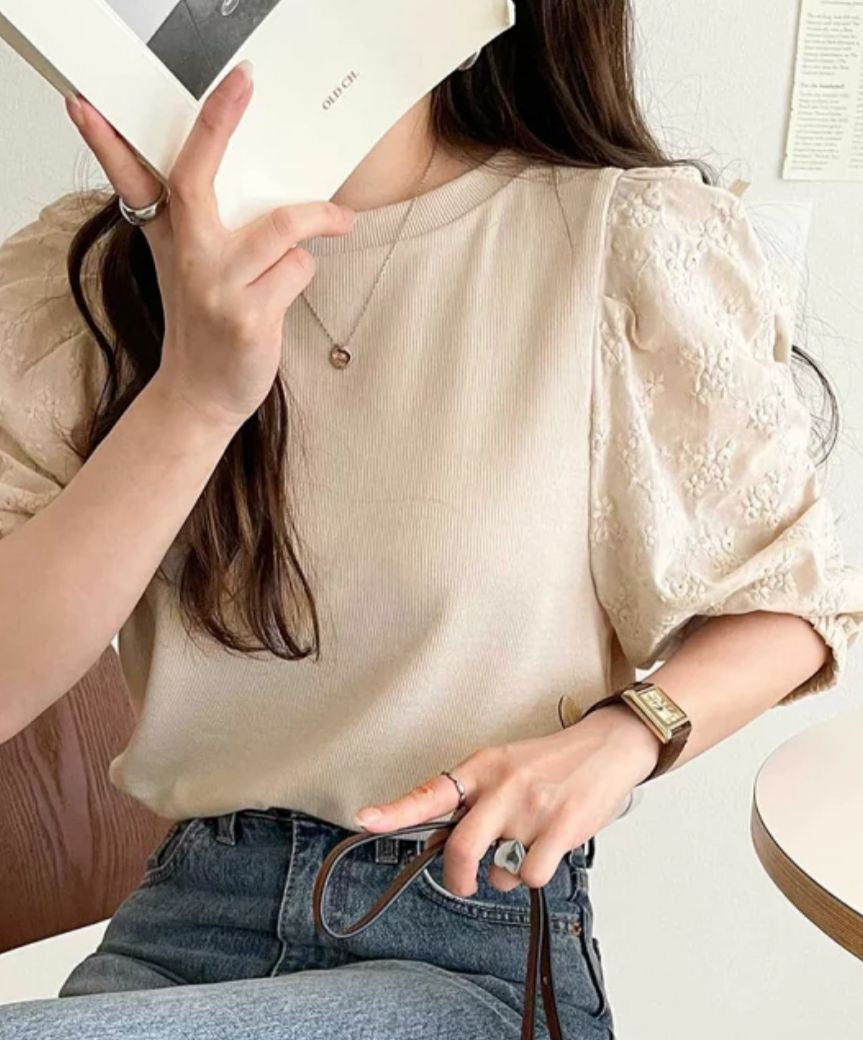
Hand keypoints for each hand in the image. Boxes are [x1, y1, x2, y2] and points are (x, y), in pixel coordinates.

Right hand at [64, 62, 356, 431]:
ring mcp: (217, 288)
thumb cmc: (204, 323)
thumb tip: (251, 175)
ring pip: (282, 228)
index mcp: (168, 239)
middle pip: (195, 180)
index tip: (89, 103)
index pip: (135, 180)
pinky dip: (306, 270)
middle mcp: (188, 258)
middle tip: (242, 84)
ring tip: (334, 223)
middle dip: (218, 124)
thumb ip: (199, 222)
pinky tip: (290, 288)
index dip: (109, 141)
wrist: (203, 394)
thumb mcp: (187, 267)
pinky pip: (299, 268)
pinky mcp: (250, 318)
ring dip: (315, 223)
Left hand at [354, 705, 659, 895]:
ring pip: (500, 868)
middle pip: (460, 848)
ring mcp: (530, 808)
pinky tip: (550, 849)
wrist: (608, 745)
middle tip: (464, 883)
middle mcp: (501, 786)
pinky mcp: (560, 827)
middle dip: (458, 877)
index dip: (395, 810)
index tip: (365, 819)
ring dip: (510, 871)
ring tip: (530, 844)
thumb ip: (476, 798)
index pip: (430, 792)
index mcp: (482, 766)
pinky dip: (536, 873)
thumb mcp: (506, 765)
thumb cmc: (553, 762)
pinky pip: (531, 874)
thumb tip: (447, 844)